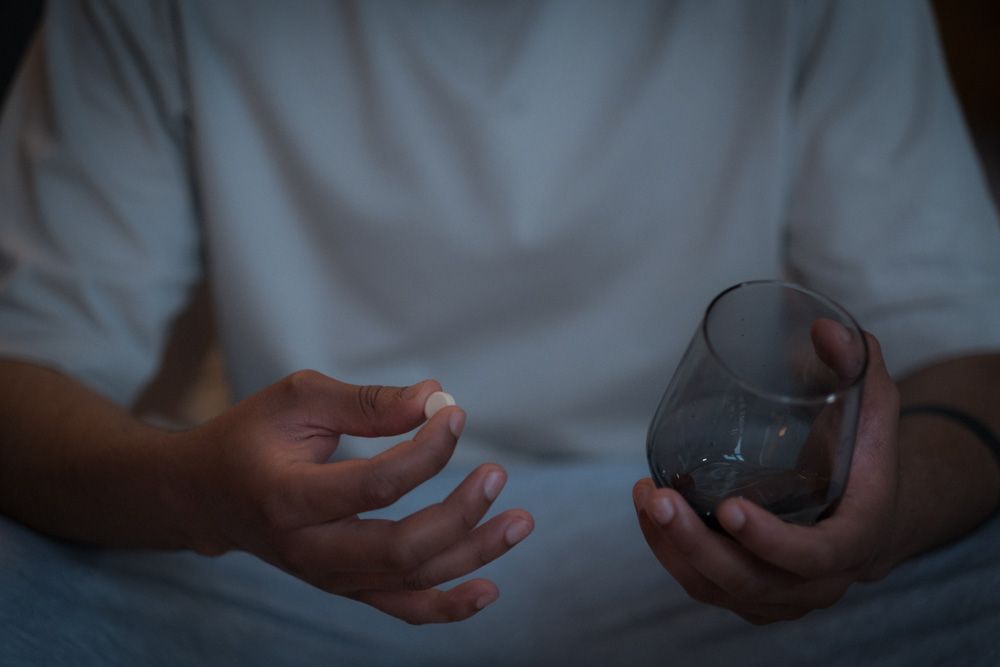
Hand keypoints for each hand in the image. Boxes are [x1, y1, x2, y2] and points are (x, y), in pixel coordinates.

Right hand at [169, 370, 532, 623]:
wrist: (206, 496)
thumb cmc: (252, 436)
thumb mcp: (299, 399)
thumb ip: (367, 401)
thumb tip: (437, 397)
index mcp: (288, 497)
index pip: (376, 484)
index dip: (427, 451)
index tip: (454, 414)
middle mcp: (308, 550)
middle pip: (401, 547)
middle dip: (460, 513)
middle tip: (497, 473)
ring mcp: (327, 577)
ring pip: (411, 581)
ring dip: (473, 555)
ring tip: (522, 522)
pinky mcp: (344, 586)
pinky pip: (401, 608)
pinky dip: (447, 606)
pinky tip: (488, 590)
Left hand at [633, 332, 900, 623]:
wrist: (867, 506)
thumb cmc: (863, 449)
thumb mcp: (872, 402)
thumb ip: (856, 363)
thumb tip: (822, 327)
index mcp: (856, 537)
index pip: (815, 557)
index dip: (771, 541)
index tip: (728, 509)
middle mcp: (819, 580)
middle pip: (752, 582)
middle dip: (697, 545)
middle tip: (659, 498)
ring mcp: (782, 594)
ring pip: (718, 590)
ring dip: (672, 548)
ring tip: (644, 496)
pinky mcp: (750, 592)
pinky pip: (704, 586)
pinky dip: (669, 554)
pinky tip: (647, 513)